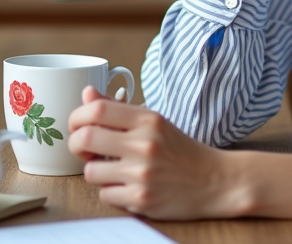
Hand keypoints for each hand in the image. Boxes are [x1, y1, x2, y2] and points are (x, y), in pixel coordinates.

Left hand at [67, 86, 241, 218]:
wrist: (215, 181)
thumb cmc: (182, 151)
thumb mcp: (155, 123)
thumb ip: (119, 109)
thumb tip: (87, 93)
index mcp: (148, 120)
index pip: (96, 109)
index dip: (77, 116)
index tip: (79, 125)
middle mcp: (144, 144)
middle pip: (84, 138)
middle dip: (76, 144)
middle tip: (85, 149)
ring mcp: (142, 173)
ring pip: (90, 171)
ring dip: (96, 171)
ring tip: (113, 169)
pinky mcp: (141, 199)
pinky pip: (104, 194)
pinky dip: (111, 191)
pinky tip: (127, 185)